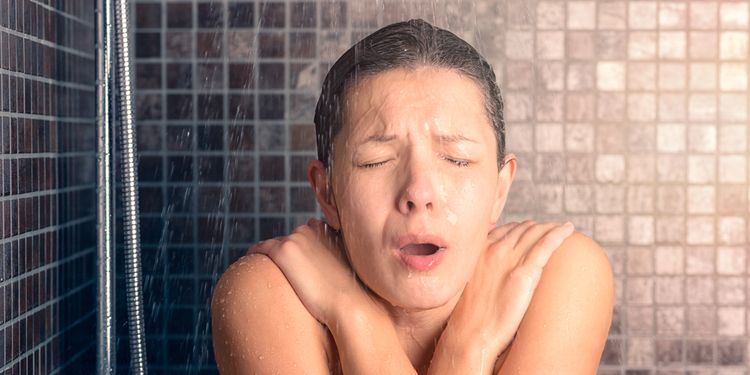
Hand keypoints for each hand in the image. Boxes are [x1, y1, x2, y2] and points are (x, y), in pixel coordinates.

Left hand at [248, 219, 374, 326]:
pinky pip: (260, 249)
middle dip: (281, 251)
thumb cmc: (350, 291)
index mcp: (323, 230)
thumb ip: (336, 255)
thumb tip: (327, 251)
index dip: (297, 249)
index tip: (292, 262)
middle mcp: (308, 230)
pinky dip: (254, 254)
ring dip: (267, 254)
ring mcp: (294, 239)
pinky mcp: (282, 252)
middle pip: (286, 239)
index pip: (302, 234)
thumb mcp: (346, 267)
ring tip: (259, 267)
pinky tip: (249, 264)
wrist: (348, 303)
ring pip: (272, 244)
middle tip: (277, 270)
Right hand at [440, 221, 574, 362]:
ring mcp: (509, 260)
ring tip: (563, 229)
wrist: (471, 333)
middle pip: (523, 228)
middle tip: (552, 230)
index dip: (522, 228)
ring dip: (551, 227)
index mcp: (479, 250)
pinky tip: (569, 231)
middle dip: (539, 227)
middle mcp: (494, 249)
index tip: (533, 231)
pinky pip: (545, 246)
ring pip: (536, 233)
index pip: (507, 229)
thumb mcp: (469, 283)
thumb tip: (493, 273)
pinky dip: (559, 235)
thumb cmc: (470, 315)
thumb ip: (481, 270)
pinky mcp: (524, 274)